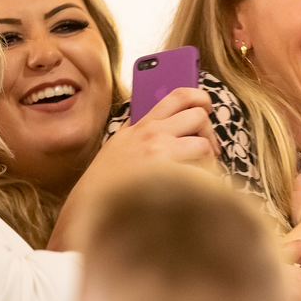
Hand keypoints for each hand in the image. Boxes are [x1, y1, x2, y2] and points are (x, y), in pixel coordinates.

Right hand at [49, 87, 219, 249]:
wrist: (91, 204)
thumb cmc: (106, 179)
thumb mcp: (118, 142)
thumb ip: (136, 127)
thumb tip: (155, 116)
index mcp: (142, 124)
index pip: (178, 96)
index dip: (199, 97)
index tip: (206, 107)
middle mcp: (153, 134)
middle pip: (199, 117)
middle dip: (209, 132)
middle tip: (208, 148)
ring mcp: (160, 154)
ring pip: (204, 146)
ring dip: (209, 160)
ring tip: (201, 173)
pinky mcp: (168, 177)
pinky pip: (201, 174)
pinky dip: (205, 182)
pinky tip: (196, 191)